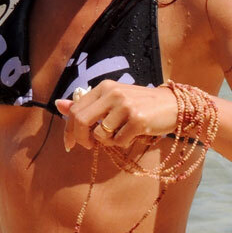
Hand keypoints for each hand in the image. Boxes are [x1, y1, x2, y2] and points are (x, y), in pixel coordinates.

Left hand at [55, 81, 176, 152]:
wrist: (172, 105)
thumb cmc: (140, 104)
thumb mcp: (112, 100)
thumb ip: (86, 104)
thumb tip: (59, 106)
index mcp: (104, 87)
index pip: (75, 110)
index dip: (69, 130)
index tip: (70, 144)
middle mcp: (113, 93)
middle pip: (80, 121)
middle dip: (81, 139)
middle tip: (89, 146)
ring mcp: (125, 106)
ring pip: (100, 135)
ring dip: (106, 142)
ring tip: (119, 135)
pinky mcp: (138, 119)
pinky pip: (118, 141)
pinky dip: (122, 144)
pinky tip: (132, 136)